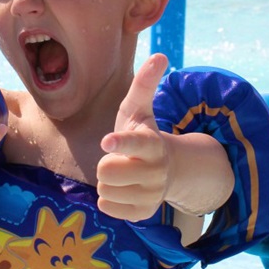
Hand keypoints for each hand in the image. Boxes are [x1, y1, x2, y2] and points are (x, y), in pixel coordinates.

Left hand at [96, 54, 169, 221]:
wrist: (163, 171)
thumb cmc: (141, 134)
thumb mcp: (139, 109)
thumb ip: (145, 83)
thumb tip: (160, 55)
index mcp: (152, 143)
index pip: (134, 144)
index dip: (120, 143)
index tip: (106, 142)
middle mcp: (156, 171)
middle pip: (107, 170)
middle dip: (105, 163)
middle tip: (118, 158)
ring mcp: (152, 195)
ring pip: (105, 190)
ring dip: (107, 181)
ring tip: (122, 174)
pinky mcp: (143, 213)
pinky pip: (108, 207)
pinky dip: (108, 199)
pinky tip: (122, 190)